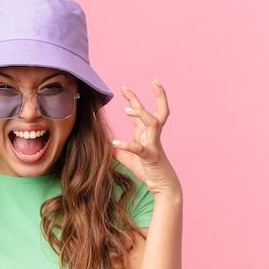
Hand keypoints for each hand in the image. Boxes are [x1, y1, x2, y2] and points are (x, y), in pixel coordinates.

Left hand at [112, 80, 180, 196]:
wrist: (163, 187)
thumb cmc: (148, 170)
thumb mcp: (128, 158)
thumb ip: (119, 150)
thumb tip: (105, 145)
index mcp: (147, 133)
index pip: (142, 111)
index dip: (133, 98)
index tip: (123, 87)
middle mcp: (153, 135)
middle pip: (160, 111)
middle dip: (159, 95)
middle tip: (153, 81)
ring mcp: (154, 145)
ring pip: (153, 123)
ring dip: (141, 114)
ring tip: (126, 109)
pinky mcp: (151, 157)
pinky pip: (140, 148)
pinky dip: (127, 144)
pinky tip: (115, 142)